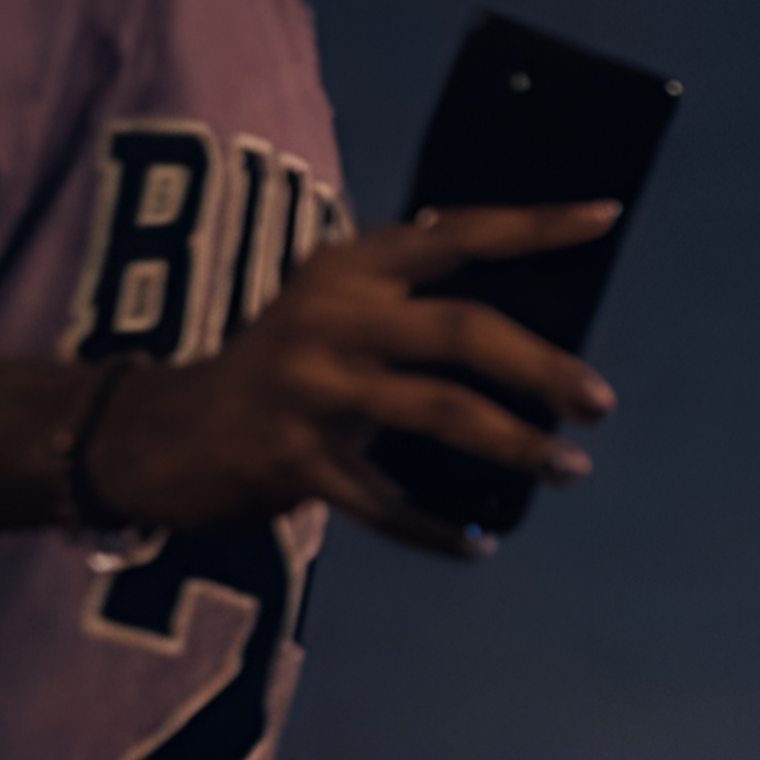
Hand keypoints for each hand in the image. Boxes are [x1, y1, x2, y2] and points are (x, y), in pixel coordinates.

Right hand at [93, 201, 620, 553]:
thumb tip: (530, 336)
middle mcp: (331, 316)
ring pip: (438, 411)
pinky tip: (478, 543)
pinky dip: (437, 529)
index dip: (531, 224)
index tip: (603, 215)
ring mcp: (310, 388)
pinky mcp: (294, 459)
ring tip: (568, 469)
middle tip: (599, 402)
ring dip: (514, 444)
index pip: (454, 231)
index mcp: (348, 268)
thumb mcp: (330, 313)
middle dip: (542, 367)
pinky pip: (386, 501)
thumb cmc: (273, 371)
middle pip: (460, 330)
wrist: (157, 434)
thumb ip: (406, 308)